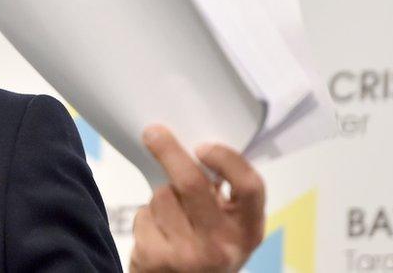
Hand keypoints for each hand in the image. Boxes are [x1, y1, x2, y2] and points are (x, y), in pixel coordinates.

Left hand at [129, 125, 265, 271]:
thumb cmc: (206, 252)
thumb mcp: (228, 229)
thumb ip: (222, 197)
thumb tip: (193, 149)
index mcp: (248, 231)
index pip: (249, 186)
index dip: (226, 159)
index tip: (203, 146)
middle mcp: (222, 245)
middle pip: (191, 183)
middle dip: (169, 152)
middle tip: (154, 134)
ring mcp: (188, 255)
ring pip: (162, 196)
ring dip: (160, 197)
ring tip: (170, 219)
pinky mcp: (156, 259)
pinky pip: (144, 216)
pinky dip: (145, 218)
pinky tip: (157, 236)